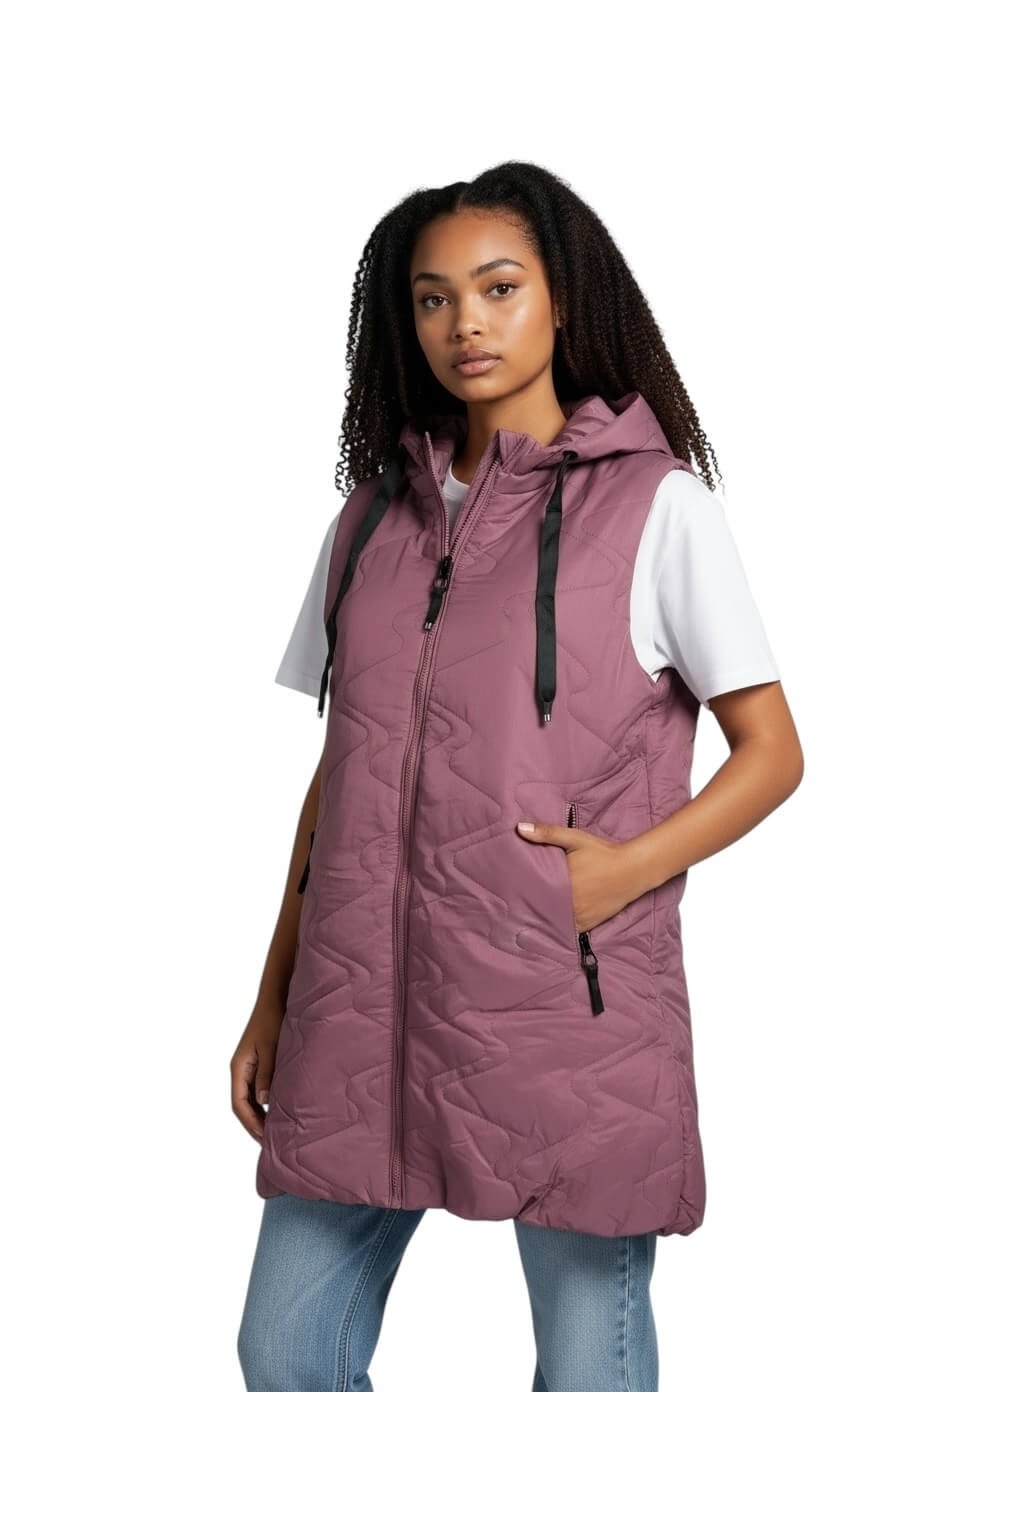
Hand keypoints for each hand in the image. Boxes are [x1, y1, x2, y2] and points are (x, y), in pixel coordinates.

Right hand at [230, 1000, 283, 1142]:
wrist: (277, 997)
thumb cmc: (273, 1018)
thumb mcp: (271, 1047)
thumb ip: (267, 1073)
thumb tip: (264, 1101)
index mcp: (239, 1068)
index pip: (239, 1104)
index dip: (251, 1124)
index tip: (265, 1138)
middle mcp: (242, 1070)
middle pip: (243, 1105)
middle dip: (255, 1125)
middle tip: (272, 1143)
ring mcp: (250, 1068)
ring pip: (251, 1099)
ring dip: (262, 1116)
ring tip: (277, 1132)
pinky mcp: (261, 1064)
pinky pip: (260, 1090)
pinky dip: (268, 1104)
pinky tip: (281, 1111)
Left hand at [515, 818, 649, 932]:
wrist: (633, 869)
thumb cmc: (603, 852)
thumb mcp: (575, 839)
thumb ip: (548, 833)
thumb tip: (519, 828)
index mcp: (561, 883)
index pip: (533, 892)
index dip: (522, 893)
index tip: (513, 892)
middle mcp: (569, 902)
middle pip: (542, 909)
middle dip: (532, 906)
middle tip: (518, 905)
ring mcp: (579, 915)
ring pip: (554, 922)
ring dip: (545, 919)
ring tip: (531, 917)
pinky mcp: (589, 924)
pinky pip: (569, 930)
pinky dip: (561, 927)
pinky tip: (552, 923)